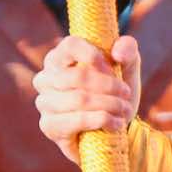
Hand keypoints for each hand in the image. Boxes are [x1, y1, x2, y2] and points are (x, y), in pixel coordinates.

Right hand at [32, 34, 141, 163]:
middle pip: (78, 76)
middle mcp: (46, 77)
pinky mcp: (49, 126)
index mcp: (60, 56)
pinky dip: (102, 120)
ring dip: (110, 104)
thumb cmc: (115, 88)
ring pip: (79, 99)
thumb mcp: (127, 64)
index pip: (70, 45)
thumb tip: (118, 53)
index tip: (113, 67)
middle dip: (109, 86)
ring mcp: (44, 102)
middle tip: (126, 93)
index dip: (93, 55)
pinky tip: (116, 123)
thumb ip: (127, 48)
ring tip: (125, 109)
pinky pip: (77, 121)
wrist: (111, 125)